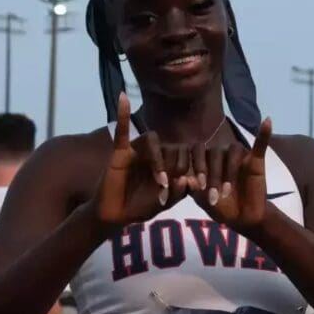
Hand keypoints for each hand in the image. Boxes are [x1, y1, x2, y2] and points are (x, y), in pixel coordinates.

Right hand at [91, 93, 191, 228]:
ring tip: (161, 182)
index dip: (193, 168)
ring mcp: (138, 150)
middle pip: (171, 147)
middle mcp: (155, 152)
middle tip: (169, 190)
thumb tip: (187, 180)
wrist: (115, 215)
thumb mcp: (165, 203)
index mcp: (169, 162)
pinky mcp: (120, 152)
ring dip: (159, 161)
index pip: (185, 155)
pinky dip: (123, 114)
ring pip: (153, 141)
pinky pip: (122, 130)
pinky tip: (123, 97)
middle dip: (174, 169)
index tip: (198, 185)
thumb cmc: (140, 207)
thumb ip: (177, 193)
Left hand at [188, 118, 272, 230]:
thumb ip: (194, 190)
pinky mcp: (256, 160)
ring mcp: (239, 156)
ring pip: (233, 150)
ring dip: (229, 171)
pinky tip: (267, 121)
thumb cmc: (221, 207)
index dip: (198, 165)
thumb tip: (184, 178)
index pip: (198, 150)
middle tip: (214, 196)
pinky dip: (263, 133)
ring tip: (227, 192)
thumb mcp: (204, 201)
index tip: (200, 185)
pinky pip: (260, 144)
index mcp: (206, 159)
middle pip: (215, 151)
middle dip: (213, 175)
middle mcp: (221, 153)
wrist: (243, 218)